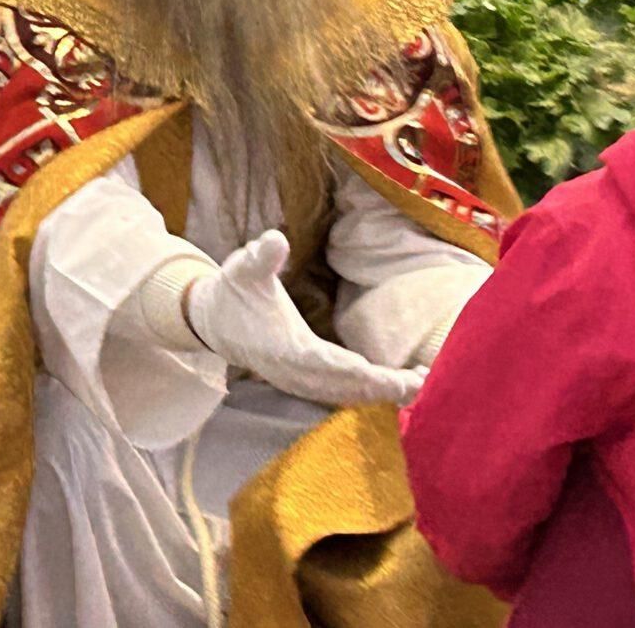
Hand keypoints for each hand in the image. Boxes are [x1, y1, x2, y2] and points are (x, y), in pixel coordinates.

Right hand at [183, 230, 425, 408]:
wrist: (212, 320)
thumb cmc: (233, 291)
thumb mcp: (243, 267)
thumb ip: (261, 256)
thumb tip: (274, 240)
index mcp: (285, 348)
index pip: (326, 365)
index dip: (358, 373)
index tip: (388, 375)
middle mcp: (293, 372)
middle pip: (344, 388)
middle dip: (383, 387)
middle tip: (422, 381)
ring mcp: (297, 382)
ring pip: (345, 395)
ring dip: (381, 392)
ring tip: (418, 382)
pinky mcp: (302, 383)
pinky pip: (339, 394)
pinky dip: (366, 392)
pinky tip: (393, 386)